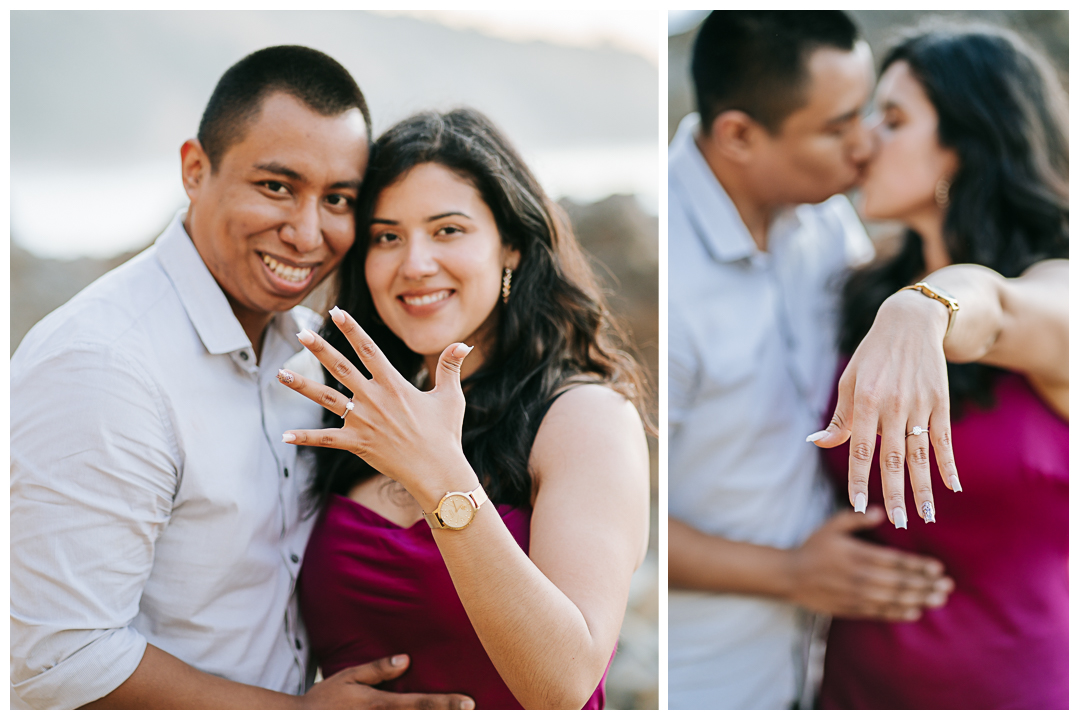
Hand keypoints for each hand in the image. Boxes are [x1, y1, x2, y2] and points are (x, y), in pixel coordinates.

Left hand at [279, 307, 476, 507]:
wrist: (437, 470)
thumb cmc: (446, 434)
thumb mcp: (451, 397)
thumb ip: (451, 367)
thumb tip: (463, 344)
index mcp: (394, 384)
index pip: (369, 349)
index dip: (352, 329)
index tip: (337, 312)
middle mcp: (375, 399)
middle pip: (341, 367)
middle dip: (319, 348)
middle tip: (300, 332)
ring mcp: (363, 421)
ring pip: (326, 398)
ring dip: (302, 385)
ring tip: (280, 373)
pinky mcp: (357, 443)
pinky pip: (327, 439)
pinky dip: (306, 438)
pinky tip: (284, 436)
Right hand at [300, 654, 474, 709]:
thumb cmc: (325, 699)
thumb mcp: (349, 677)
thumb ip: (379, 669)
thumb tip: (407, 660)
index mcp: (379, 704)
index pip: (419, 704)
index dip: (446, 704)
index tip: (469, 704)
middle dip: (447, 719)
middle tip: (474, 713)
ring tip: (459, 719)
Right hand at [787, 508, 952, 619]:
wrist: (790, 576)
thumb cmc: (813, 548)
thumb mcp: (831, 526)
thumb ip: (856, 518)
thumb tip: (881, 511)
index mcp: (856, 555)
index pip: (894, 562)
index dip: (918, 566)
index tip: (938, 568)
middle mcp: (859, 576)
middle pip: (899, 582)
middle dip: (925, 584)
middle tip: (947, 586)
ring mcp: (855, 595)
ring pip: (893, 599)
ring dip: (918, 599)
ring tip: (938, 599)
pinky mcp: (850, 608)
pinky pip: (879, 613)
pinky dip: (898, 613)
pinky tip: (915, 612)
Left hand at [809, 291, 960, 527]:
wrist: (910, 323)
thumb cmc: (871, 357)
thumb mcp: (849, 382)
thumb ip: (839, 418)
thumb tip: (816, 443)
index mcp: (865, 402)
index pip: (859, 450)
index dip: (858, 479)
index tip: (856, 505)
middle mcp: (893, 406)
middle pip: (894, 459)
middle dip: (896, 495)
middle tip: (899, 524)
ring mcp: (919, 405)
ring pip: (921, 455)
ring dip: (924, 488)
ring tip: (926, 516)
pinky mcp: (940, 402)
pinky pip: (944, 439)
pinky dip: (949, 464)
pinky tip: (952, 487)